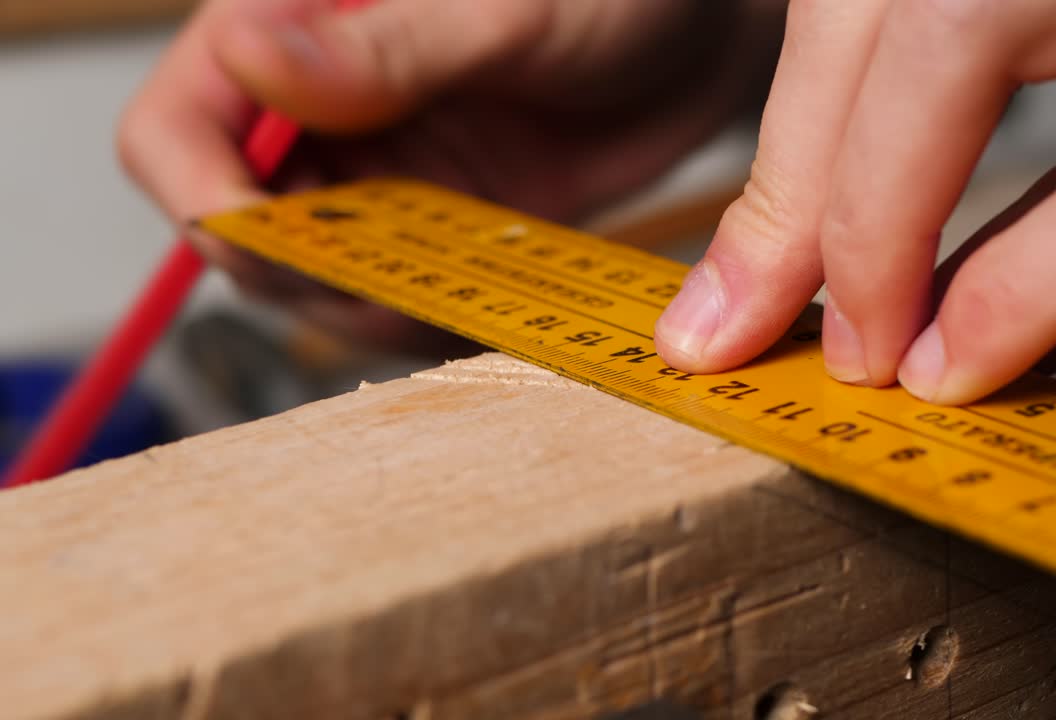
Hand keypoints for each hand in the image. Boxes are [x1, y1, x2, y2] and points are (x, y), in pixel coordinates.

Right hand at [118, 0, 781, 350]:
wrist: (700, 36)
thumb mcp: (502, 13)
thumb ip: (383, 46)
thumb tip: (248, 55)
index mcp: (301, 23)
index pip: (180, 124)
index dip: (205, 199)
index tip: (277, 250)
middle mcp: (322, 105)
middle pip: (238, 221)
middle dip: (295, 273)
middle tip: (384, 288)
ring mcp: (378, 171)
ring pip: (312, 273)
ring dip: (359, 308)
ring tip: (440, 300)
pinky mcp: (434, 221)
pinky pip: (390, 292)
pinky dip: (415, 318)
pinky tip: (469, 310)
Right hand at [655, 1, 1055, 404]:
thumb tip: (956, 358)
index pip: (890, 137)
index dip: (859, 270)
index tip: (854, 371)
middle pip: (824, 71)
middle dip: (775, 216)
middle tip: (709, 333)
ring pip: (833, 29)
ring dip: (806, 151)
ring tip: (771, 261)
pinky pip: (886, 7)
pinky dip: (862, 90)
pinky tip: (853, 160)